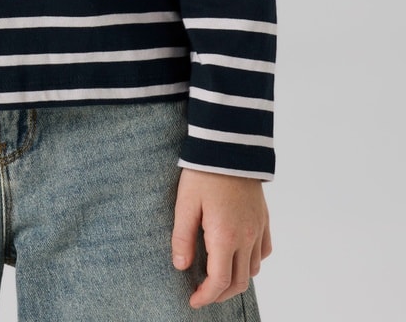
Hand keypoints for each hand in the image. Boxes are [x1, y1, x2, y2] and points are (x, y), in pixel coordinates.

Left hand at [171, 168, 271, 308]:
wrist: (229, 145)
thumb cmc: (204, 172)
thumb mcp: (185, 204)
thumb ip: (182, 238)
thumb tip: (181, 266)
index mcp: (225, 236)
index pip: (219, 281)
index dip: (206, 296)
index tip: (193, 300)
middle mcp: (246, 236)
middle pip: (239, 281)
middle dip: (220, 293)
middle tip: (203, 292)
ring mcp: (258, 227)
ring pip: (254, 268)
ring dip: (237, 279)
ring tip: (218, 275)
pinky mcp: (263, 217)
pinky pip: (264, 250)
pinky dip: (253, 260)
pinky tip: (238, 254)